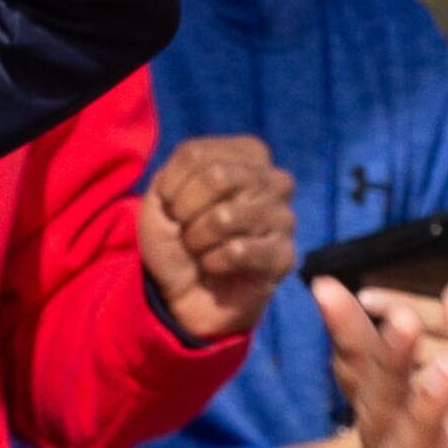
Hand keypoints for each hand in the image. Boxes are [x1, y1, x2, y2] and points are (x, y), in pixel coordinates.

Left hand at [139, 134, 295, 341]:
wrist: (183, 293)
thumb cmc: (176, 238)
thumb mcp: (163, 194)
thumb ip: (183, 166)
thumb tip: (214, 172)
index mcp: (247, 154)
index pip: (196, 154)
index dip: (170, 186)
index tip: (172, 208)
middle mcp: (274, 180)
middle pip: (217, 176)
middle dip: (186, 211)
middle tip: (187, 230)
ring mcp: (284, 218)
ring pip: (225, 216)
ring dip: (198, 239)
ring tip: (201, 249)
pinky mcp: (283, 256)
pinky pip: (238, 251)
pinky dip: (212, 262)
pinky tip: (215, 267)